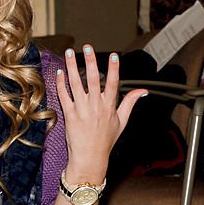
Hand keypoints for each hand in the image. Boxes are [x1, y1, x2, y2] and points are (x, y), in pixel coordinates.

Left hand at [56, 45, 146, 184]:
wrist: (90, 157)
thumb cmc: (106, 140)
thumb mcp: (122, 121)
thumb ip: (130, 103)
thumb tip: (143, 91)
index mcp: (109, 106)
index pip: (114, 83)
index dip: (114, 68)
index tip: (114, 55)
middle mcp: (96, 106)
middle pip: (93, 79)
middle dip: (91, 61)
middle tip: (88, 47)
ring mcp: (82, 109)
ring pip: (76, 83)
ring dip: (72, 66)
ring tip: (69, 52)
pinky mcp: (69, 114)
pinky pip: (64, 95)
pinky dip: (61, 83)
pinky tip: (60, 72)